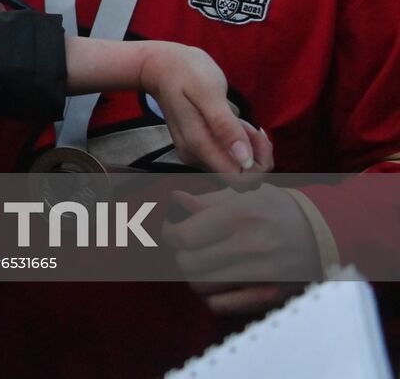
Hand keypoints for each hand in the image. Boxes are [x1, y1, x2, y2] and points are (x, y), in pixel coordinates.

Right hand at [137, 42, 272, 175]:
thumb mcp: (209, 92)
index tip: (254, 131)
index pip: (240, 180)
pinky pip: (226, 157)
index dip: (258, 160)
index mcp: (198, 146)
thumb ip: (225, 126)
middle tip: (249, 123)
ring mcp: (194, 154)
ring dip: (247, 146)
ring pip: (235, 166)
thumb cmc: (187, 73)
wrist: (160, 67)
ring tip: (236, 118)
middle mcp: (194, 157)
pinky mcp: (196, 149)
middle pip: (240, 176)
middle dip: (256, 153)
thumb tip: (246, 160)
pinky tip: (231, 121)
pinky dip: (238, 142)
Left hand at [162, 185, 318, 314]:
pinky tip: (219, 280)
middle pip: (187, 263)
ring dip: (196, 274)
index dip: (169, 234)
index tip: (173, 230)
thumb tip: (175, 200)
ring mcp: (262, 274)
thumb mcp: (245, 193)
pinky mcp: (270, 295)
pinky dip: (213, 295)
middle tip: (189, 246)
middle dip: (182, 253)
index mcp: (240, 215)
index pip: (183, 236)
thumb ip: (206, 200)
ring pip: (201, 285)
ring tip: (205, 262)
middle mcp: (251, 246)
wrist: (328, 231)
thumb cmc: (280, 208)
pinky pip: (221, 305)